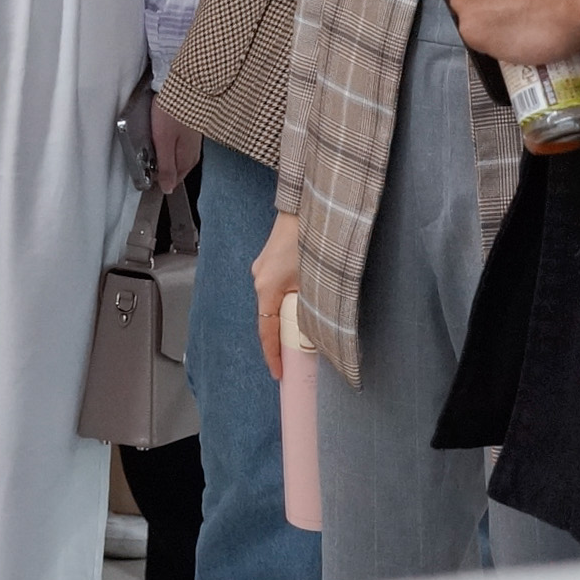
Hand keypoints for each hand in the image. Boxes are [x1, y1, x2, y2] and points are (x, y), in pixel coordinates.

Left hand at [149, 111, 200, 192]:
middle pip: (174, 169)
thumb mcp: (164, 143)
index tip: (146, 171)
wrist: (186, 88)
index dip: (158, 179)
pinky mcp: (189, 131)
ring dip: (163, 153)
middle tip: (147, 155)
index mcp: (188, 160)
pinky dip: (167, 142)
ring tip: (151, 142)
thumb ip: (166, 167)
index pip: (173, 180)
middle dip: (160, 166)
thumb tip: (167, 189)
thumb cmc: (173, 112)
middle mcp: (193, 153)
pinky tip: (160, 133)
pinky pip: (176, 144)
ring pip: (175, 156)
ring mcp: (192, 142)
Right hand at [251, 209, 301, 379]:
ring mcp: (263, 268)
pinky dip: (289, 301)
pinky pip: (277, 289)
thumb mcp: (316, 281)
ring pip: (275, 302)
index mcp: (266, 287)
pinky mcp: (271, 260)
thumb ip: (314, 308)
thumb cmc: (311, 240)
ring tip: (307, 326)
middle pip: (270, 317)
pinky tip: (305, 299)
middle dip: (284, 336)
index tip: (279, 373)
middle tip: (300, 353)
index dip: (273, 355)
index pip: (266, 331)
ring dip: (289, 316)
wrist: (309, 206)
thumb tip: (319, 333)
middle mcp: (260, 278)